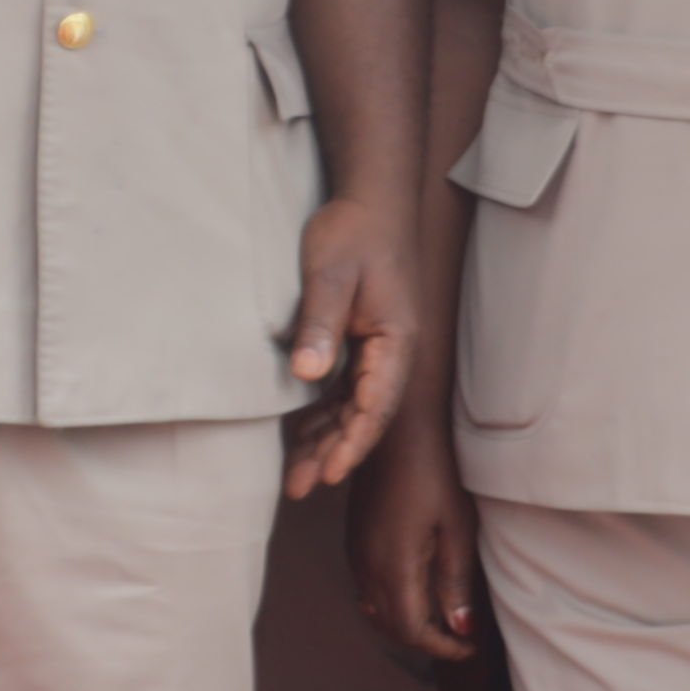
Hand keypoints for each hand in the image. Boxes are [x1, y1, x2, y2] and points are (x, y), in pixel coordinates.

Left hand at [277, 194, 416, 500]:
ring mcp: (376, 351)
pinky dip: (322, 418)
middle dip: (332, 455)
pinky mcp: (359, 344)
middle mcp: (391, 354)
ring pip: (351, 410)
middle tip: (297, 488)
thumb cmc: (352, 233)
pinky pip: (342, 392)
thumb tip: (308, 374)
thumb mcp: (331, 275)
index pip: (375, 406)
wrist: (367, 202)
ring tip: (294, 478)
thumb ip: (320, 324)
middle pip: (363, 417)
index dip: (352, 444)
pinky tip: (299, 439)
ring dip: (325, 442)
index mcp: (395, 342)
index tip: (328, 475)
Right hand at [354, 421, 484, 667]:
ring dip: (404, 623)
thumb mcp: (458, 527)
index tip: (469, 647)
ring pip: (373, 609)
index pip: (412, 629)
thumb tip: (459, 627)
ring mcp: (355, 550)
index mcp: (395, 565)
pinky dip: (388, 602)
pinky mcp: (353, 537)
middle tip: (458, 638)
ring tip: (439, 619)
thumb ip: (455, 581)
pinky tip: (413, 590)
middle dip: (425, 640)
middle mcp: (367, 564)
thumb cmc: (436, 471)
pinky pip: (365, 586)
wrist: (398, 427)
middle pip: (390, 625)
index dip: (442, 647)